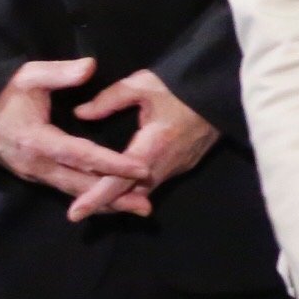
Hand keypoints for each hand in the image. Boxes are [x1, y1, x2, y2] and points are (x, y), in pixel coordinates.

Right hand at [0, 58, 150, 217]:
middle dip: (114, 196)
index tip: (140, 168)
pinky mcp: (35, 177)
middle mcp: (37, 165)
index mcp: (38, 140)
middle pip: (81, 185)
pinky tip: (110, 202)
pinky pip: (66, 190)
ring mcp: (35, 174)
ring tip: (136, 208)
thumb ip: (60, 72)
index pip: (82, 155)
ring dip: (105, 203)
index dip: (112, 163)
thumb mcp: (29, 76)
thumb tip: (90, 66)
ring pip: (74, 193)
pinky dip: (89, 197)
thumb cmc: (3, 94)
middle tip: (146, 205)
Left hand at [73, 71, 215, 216]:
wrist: (223, 90)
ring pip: (143, 192)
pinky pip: (155, 184)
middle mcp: (166, 164)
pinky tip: (122, 183)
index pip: (119, 179)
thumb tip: (80, 113)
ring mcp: (178, 167)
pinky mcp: (185, 165)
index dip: (95, 197)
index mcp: (154, 144)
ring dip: (120, 197)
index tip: (74, 213)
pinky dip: (135, 188)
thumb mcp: (142, 84)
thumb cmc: (182, 85)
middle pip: (129, 194)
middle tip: (77, 210)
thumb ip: (109, 99)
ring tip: (94, 199)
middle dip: (104, 203)